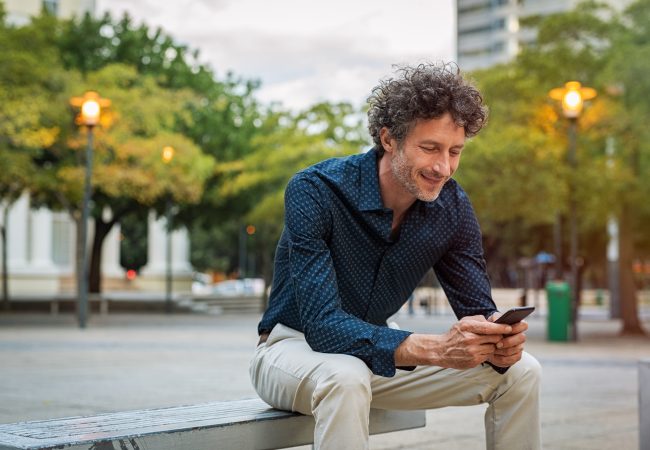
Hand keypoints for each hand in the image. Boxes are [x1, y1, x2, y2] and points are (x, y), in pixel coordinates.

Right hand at [394, 315, 511, 369]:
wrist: (441, 350)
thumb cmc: (454, 335)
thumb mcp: (463, 322)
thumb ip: (478, 319)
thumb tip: (493, 321)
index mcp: (467, 327)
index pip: (489, 327)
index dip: (501, 328)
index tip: (509, 328)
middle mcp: (470, 339)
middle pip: (494, 338)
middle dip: (498, 337)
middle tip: (498, 336)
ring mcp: (472, 351)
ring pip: (493, 348)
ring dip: (492, 346)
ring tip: (485, 344)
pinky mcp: (473, 361)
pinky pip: (487, 356)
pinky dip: (486, 353)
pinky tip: (480, 351)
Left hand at [487, 312, 527, 367]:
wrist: (486, 344)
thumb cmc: (491, 330)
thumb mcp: (491, 322)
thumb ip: (495, 318)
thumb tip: (497, 319)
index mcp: (517, 326)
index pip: (524, 325)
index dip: (517, 327)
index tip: (508, 329)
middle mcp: (520, 336)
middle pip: (522, 338)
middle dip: (509, 341)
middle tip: (498, 344)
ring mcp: (519, 347)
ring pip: (516, 350)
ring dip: (503, 350)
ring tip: (493, 349)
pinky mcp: (515, 357)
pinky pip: (511, 359)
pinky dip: (501, 358)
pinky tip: (494, 356)